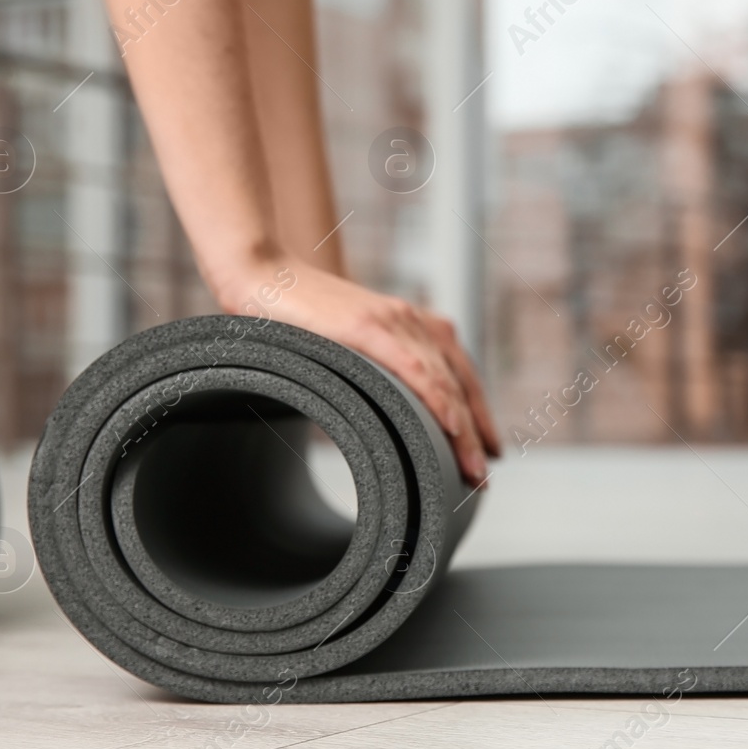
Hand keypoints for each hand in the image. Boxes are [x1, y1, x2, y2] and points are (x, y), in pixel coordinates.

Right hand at [224, 260, 500, 483]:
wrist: (259, 272)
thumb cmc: (294, 314)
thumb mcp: (345, 346)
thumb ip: (370, 369)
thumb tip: (379, 416)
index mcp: (411, 325)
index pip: (459, 376)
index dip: (477, 415)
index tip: (488, 451)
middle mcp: (412, 321)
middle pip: (460, 383)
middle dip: (477, 433)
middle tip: (483, 477)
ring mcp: (393, 322)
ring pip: (445, 382)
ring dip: (465, 431)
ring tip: (474, 471)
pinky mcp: (368, 326)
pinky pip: (415, 369)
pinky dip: (438, 400)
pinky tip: (452, 429)